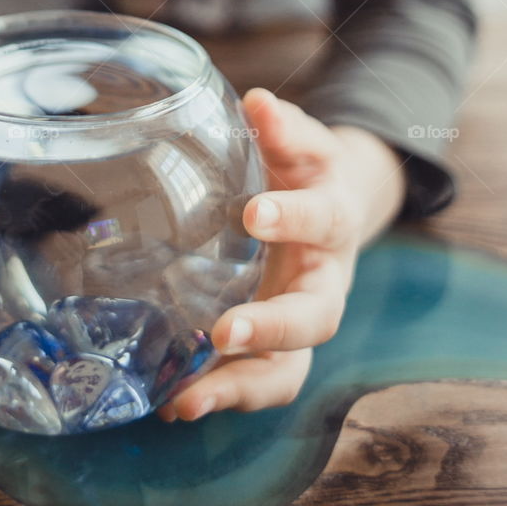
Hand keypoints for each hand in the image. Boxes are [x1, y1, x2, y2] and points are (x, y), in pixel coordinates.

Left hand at [157, 87, 364, 422]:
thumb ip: (282, 125)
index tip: (253, 214)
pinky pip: (259, 383)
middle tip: (222, 330)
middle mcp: (326, 280)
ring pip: (289, 370)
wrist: (329, 207)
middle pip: (316, 317)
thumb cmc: (301, 170)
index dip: (292, 217)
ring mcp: (301, 322)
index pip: (322, 219)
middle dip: (271, 327)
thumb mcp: (299, 142)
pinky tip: (172, 404)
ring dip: (241, 386)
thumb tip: (257, 100)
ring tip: (186, 400)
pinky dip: (222, 396)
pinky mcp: (278, 351)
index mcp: (333, 219)